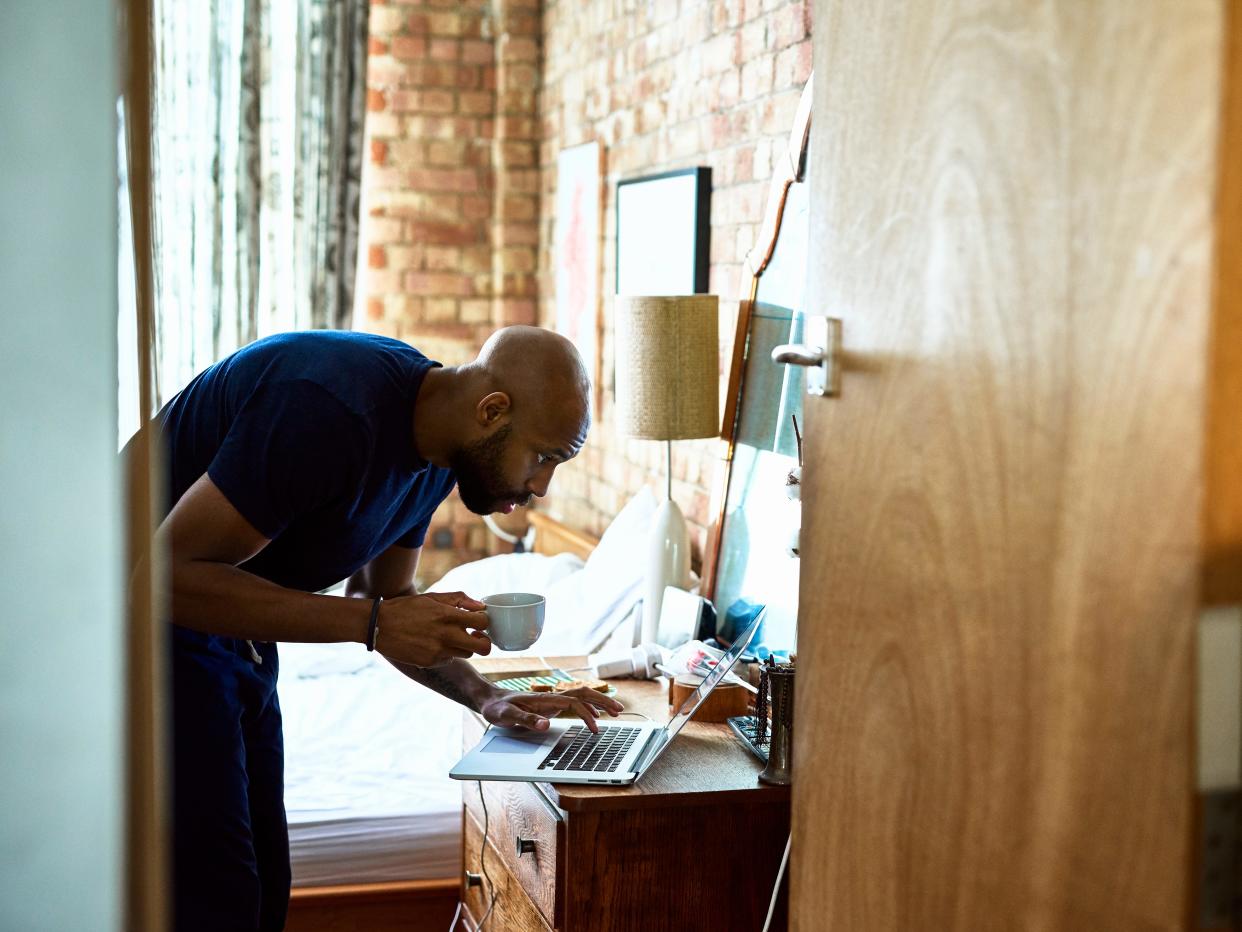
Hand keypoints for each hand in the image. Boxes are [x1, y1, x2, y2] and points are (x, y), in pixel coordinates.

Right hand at [374, 591, 491, 666]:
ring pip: (467, 655)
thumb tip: (480, 606)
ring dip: (464, 647)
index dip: (484, 622)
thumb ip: (459, 600)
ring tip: (451, 638)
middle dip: (484, 642)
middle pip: (483, 647)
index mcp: (448, 615)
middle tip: (476, 636)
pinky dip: (446, 653)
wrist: (378, 625)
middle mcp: (446, 635)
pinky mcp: (430, 662)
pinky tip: (433, 643)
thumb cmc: (407, 608)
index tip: (478, 621)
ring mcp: (438, 651)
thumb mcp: (433, 598)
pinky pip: (448, 659)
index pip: (483, 622)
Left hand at [479, 687, 624, 734]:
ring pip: (582, 697)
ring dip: (599, 702)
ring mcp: (552, 700)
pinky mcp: (550, 705)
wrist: (489, 699)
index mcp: (544, 699)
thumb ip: (525, 720)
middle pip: (584, 694)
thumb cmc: (497, 708)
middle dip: (603, 701)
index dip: (587, 713)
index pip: (574, 702)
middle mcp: (551, 697)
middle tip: (620, 711)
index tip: (595, 727)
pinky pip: (575, 703)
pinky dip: (588, 707)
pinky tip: (594, 716)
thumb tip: (546, 724)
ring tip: (615, 712)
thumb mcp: (507, 716)